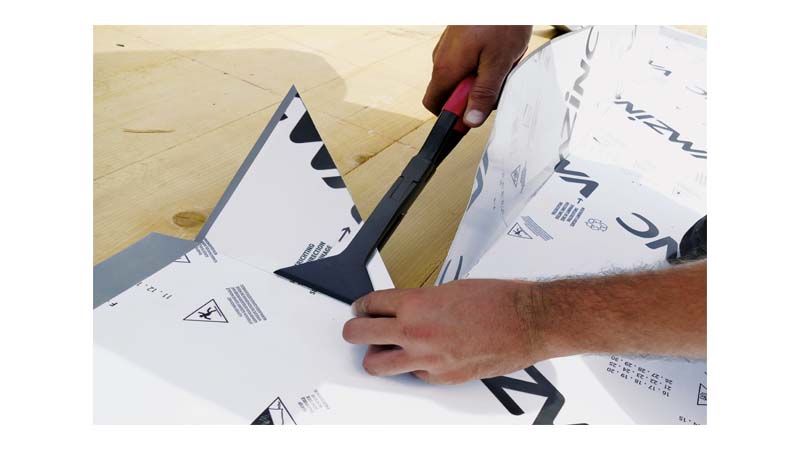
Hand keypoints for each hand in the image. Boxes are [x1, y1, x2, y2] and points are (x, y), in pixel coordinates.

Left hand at [342, 279, 548, 383]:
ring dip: (374, 355)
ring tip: (381, 349)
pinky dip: (414, 367)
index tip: (361, 308)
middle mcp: (416, 332)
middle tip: (357, 328)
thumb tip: (405, 308)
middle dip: (354, 330)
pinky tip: (425, 356)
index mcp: (416, 303)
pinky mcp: (441, 378)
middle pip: (359, 334)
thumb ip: (421, 301)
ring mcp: (427, 359)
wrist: (528, 322)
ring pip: (376, 364)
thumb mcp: (450, 288)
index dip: (361, 306)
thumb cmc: (498, 300)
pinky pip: (413, 375)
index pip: (370, 305)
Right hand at [423, 26, 531, 126]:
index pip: (435, 105)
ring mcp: (449, 48)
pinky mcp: (459, 41)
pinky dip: (484, 63)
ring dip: (483, 77)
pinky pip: (468, 62)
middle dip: (476, 94)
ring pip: (463, 77)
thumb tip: (470, 121)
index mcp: (446, 69)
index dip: (452, 116)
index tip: (473, 115)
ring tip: (501, 61)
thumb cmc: (499, 19)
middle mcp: (441, 59)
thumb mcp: (497, 63)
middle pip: (452, 93)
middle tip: (496, 81)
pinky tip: (499, 52)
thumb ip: (483, 94)